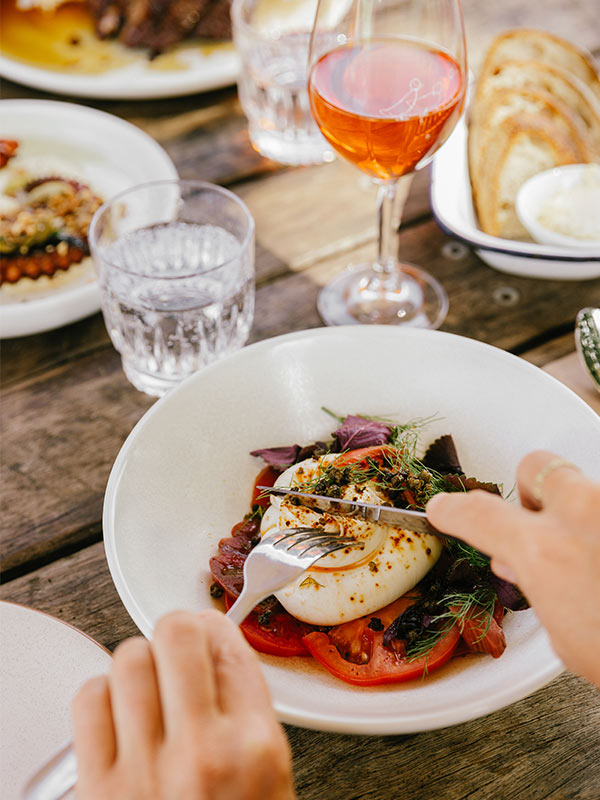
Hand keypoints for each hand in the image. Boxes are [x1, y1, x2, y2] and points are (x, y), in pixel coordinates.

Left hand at [72, 610, 295, 799]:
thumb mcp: (269, 783)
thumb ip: (247, 715)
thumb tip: (216, 651)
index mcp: (256, 750)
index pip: (229, 647)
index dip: (215, 630)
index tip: (208, 633)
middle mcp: (202, 754)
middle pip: (176, 636)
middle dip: (176, 633)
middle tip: (177, 648)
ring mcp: (145, 772)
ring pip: (128, 659)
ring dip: (137, 664)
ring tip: (147, 686)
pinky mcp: (98, 790)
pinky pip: (90, 700)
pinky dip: (101, 696)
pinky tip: (118, 716)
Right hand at [427, 450, 599, 687]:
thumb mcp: (567, 640)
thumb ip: (538, 589)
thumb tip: (523, 567)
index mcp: (544, 551)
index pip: (478, 513)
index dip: (454, 510)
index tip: (445, 508)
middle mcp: (582, 515)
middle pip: (538, 465)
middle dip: (533, 488)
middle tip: (541, 522)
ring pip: (587, 486)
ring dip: (582, 511)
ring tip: (593, 552)